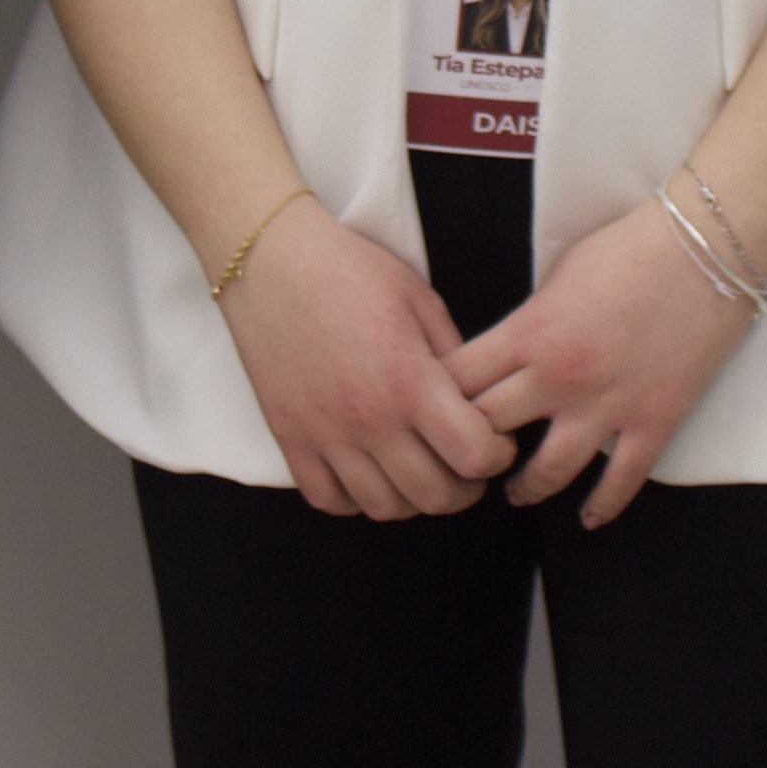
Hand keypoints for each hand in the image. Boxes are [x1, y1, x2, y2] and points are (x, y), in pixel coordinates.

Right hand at [213, 200, 515, 520]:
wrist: (269, 260)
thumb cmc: (348, 271)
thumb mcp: (420, 300)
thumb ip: (454, 358)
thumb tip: (477, 402)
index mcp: (409, 380)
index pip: (474, 455)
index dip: (497, 454)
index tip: (493, 439)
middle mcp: (369, 418)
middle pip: (436, 496)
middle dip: (465, 486)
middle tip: (464, 462)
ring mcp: (325, 435)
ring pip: (385, 508)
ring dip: (413, 497)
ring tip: (419, 469)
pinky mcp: (290, 438)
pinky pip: (330, 499)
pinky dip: (356, 498)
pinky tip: (368, 470)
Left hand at [445, 187, 766, 525]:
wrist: (704, 251)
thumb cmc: (628, 249)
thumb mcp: (557, 274)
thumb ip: (529, 321)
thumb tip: (511, 351)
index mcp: (528, 333)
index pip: (458, 381)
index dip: (436, 399)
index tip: (432, 410)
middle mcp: (559, 377)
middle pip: (489, 429)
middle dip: (468, 445)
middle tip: (464, 458)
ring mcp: (608, 405)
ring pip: (548, 471)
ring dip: (524, 488)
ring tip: (515, 493)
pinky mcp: (653, 422)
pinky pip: (620, 481)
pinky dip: (601, 507)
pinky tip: (588, 517)